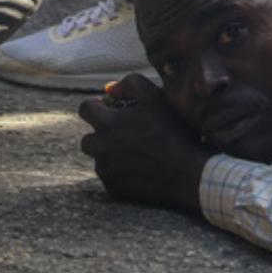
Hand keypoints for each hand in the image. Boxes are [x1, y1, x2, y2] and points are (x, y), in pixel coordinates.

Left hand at [78, 74, 209, 210]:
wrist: (186, 172)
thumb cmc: (172, 132)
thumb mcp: (156, 98)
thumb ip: (131, 84)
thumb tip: (109, 88)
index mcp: (106, 123)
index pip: (85, 109)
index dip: (98, 107)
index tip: (112, 110)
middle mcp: (99, 147)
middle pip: (88, 138)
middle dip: (102, 134)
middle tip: (126, 134)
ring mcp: (104, 170)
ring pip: (99, 158)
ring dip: (110, 154)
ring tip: (137, 153)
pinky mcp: (112, 188)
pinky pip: (110, 177)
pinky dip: (120, 172)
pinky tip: (141, 169)